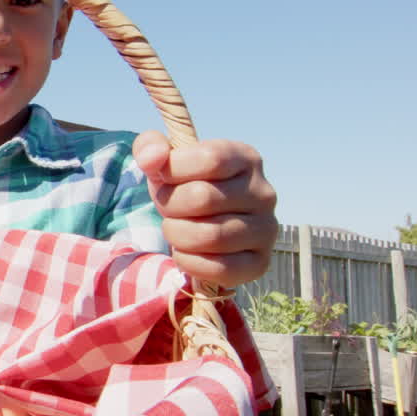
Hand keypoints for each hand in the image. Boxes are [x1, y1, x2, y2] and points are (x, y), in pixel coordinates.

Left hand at [133, 132, 277, 288]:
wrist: (198, 224)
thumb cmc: (183, 185)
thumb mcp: (164, 160)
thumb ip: (150, 147)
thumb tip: (151, 158)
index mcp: (245, 158)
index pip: (210, 159)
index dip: (174, 170)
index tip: (163, 177)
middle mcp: (264, 192)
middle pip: (203, 198)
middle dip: (170, 205)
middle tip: (167, 208)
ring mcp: (266, 229)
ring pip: (211, 235)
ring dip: (177, 235)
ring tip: (175, 229)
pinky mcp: (260, 262)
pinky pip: (221, 268)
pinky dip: (190, 261)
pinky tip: (183, 252)